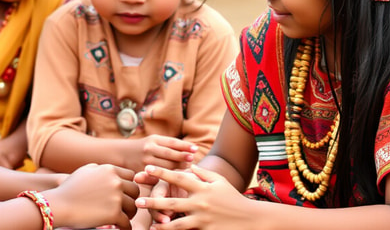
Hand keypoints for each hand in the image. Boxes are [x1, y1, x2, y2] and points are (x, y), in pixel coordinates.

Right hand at [45, 163, 139, 229]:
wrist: (59, 205)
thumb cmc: (69, 189)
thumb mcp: (84, 171)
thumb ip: (99, 169)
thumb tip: (111, 171)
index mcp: (110, 169)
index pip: (131, 176)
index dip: (129, 186)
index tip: (126, 194)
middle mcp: (115, 181)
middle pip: (135, 191)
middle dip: (132, 199)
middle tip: (126, 208)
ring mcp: (116, 198)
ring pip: (133, 207)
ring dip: (129, 214)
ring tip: (123, 219)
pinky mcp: (114, 214)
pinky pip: (127, 223)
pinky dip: (125, 227)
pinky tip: (121, 229)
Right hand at [125, 135, 197, 171]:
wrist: (123, 153)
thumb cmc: (145, 146)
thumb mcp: (154, 140)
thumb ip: (169, 144)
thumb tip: (190, 148)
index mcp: (154, 139)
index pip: (172, 142)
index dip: (185, 146)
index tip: (195, 149)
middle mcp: (149, 149)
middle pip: (170, 154)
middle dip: (183, 157)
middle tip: (193, 159)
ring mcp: (146, 161)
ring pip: (166, 165)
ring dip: (178, 167)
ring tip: (188, 167)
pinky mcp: (143, 171)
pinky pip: (158, 174)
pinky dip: (169, 174)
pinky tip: (177, 175)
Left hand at [135, 165, 254, 229]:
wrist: (251, 218)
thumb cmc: (233, 198)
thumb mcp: (220, 182)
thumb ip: (203, 174)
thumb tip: (189, 166)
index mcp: (202, 188)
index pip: (179, 178)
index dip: (162, 173)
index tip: (147, 168)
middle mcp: (201, 203)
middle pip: (172, 202)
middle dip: (154, 201)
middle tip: (138, 201)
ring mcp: (203, 219)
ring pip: (177, 223)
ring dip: (161, 224)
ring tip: (150, 225)